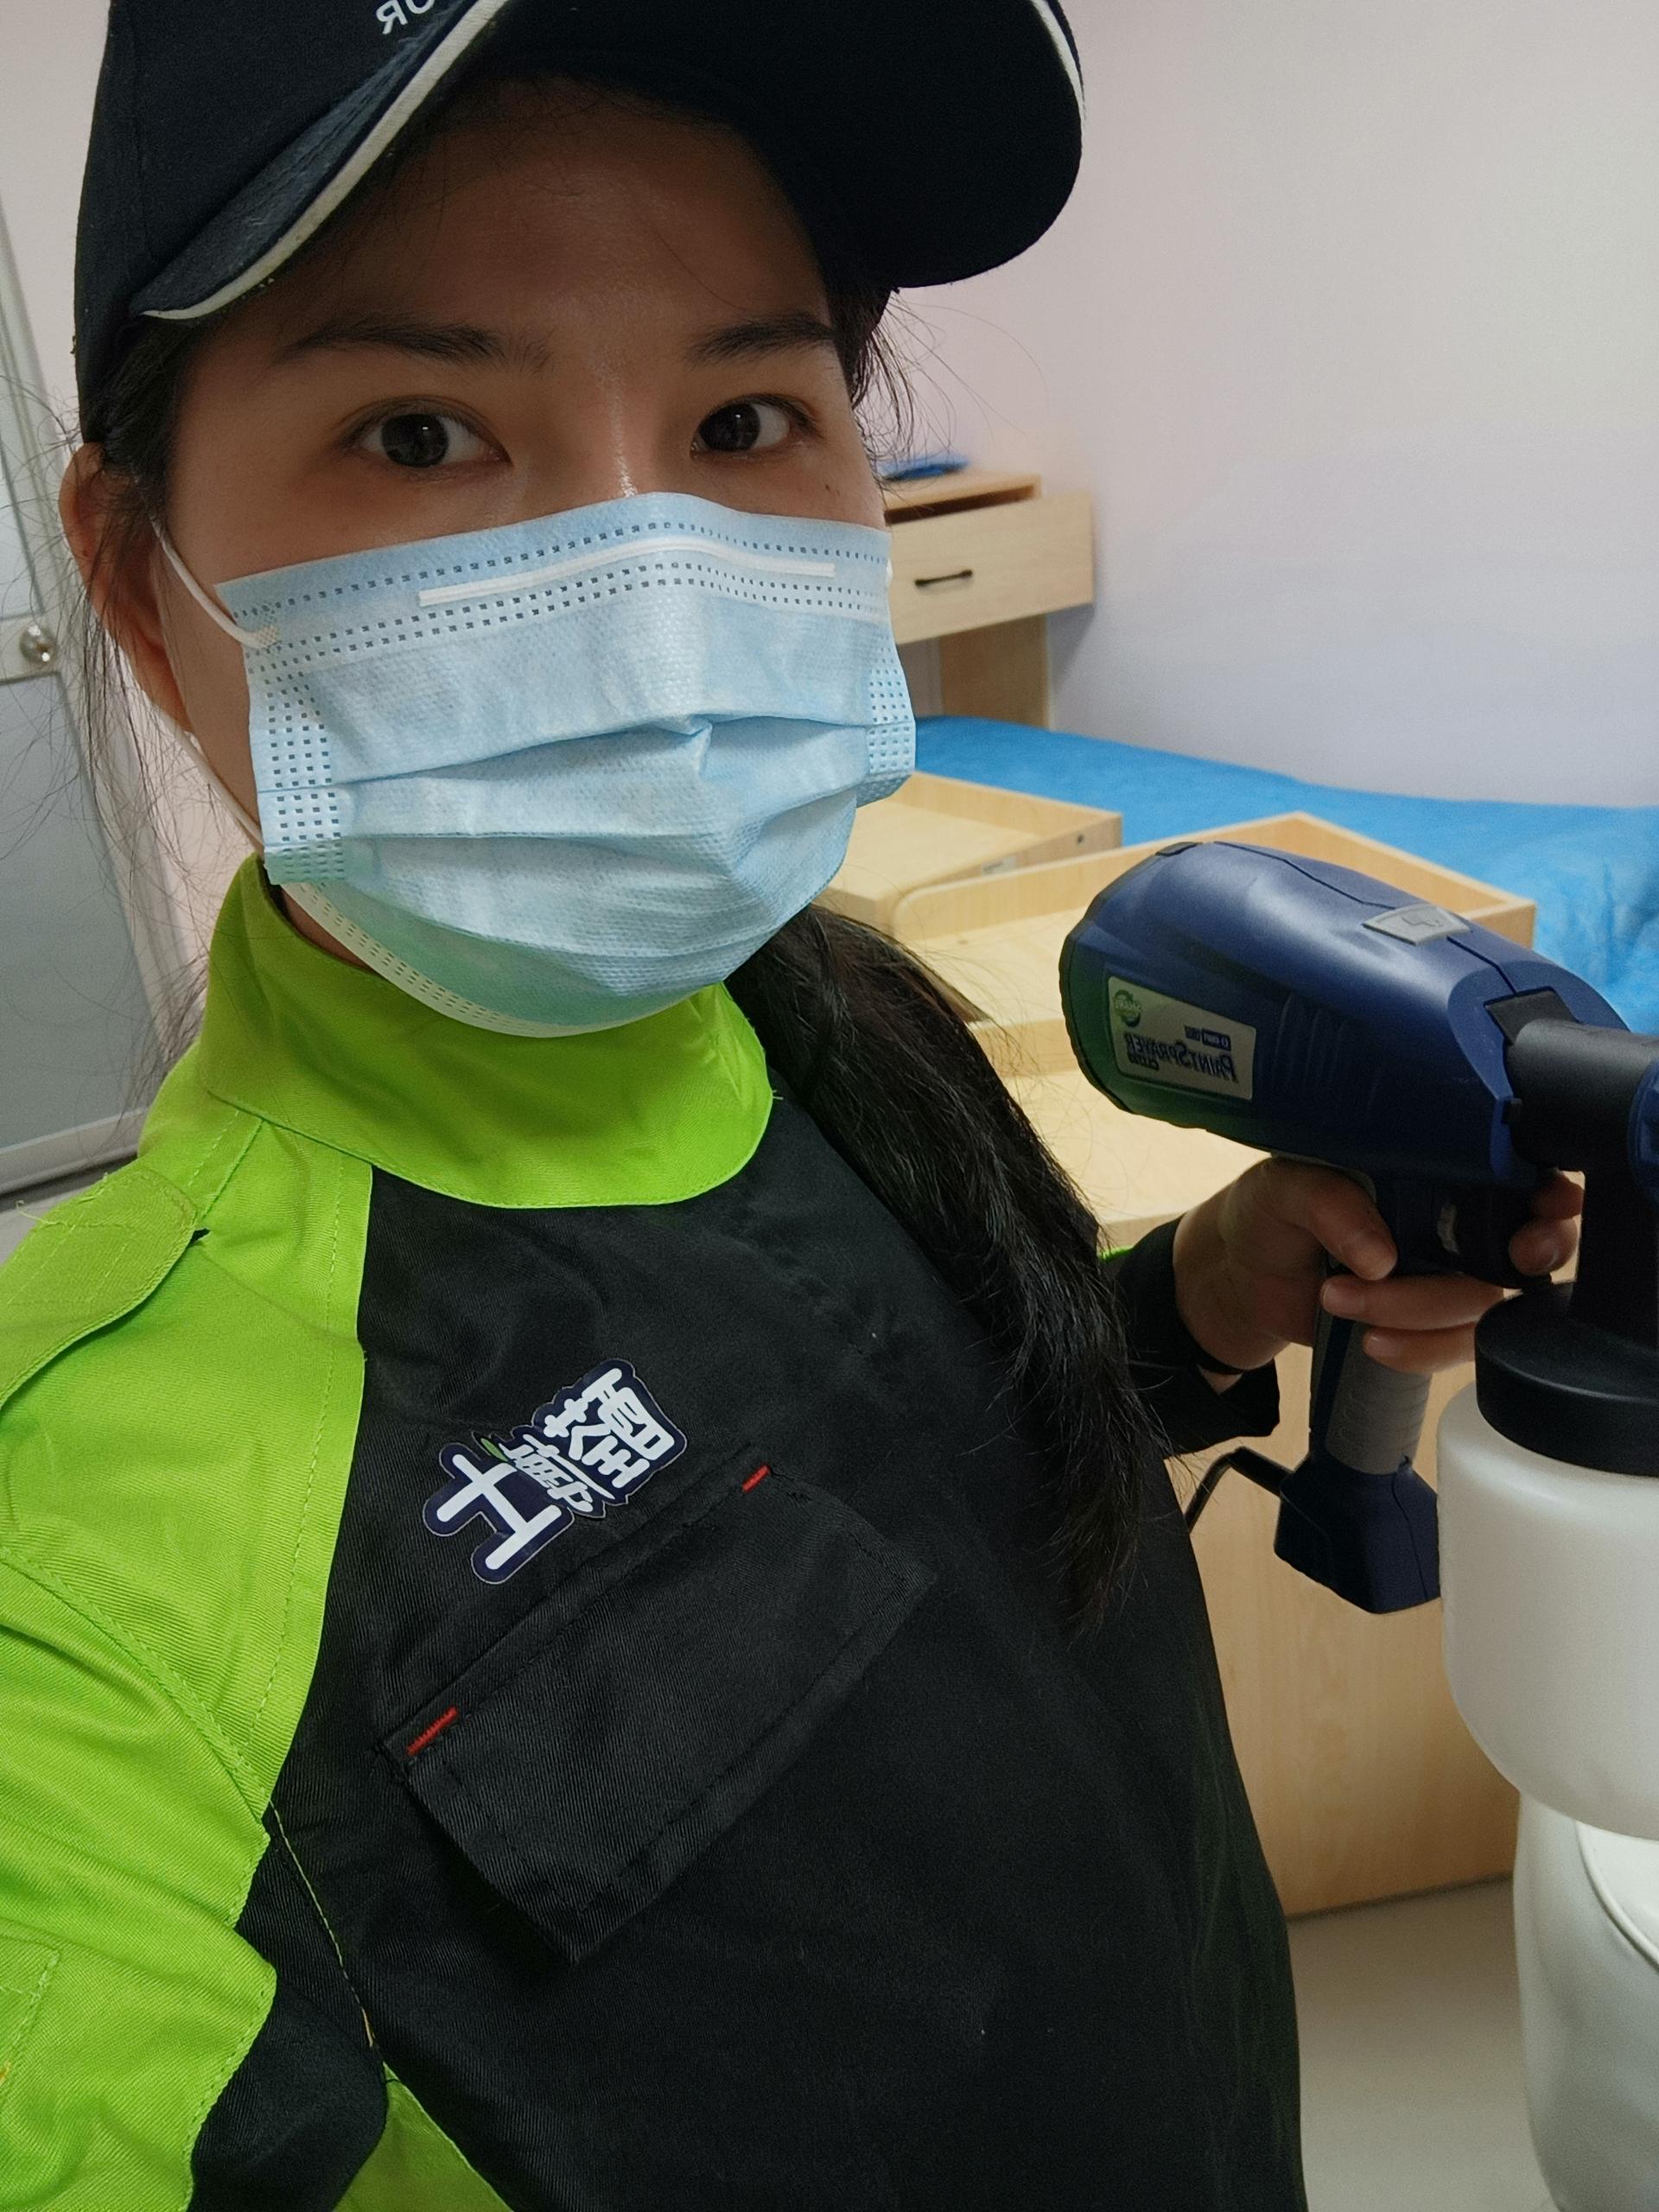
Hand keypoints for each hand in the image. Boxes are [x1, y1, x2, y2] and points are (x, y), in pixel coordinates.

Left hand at [1170, 1161, 1582, 1379]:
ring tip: (1337, 1296)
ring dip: (1419, 1310)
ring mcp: (1447, 1276)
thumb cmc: (1269, 1212)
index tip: (1545, 1207)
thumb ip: (1330, 1203)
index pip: (1514, 1172)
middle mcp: (1453, 1220)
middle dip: (1526, 1256)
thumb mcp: (1284, 1187)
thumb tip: (1381, 1257)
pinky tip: (1370, 1340)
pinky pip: (1454, 1348)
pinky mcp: (1429, 1325)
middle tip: (1501, 1261)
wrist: (1240, 1280)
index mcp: (1431, 1168)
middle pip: (1528, 1245)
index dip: (1547, 1191)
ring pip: (1482, 1305)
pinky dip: (1417, 1350)